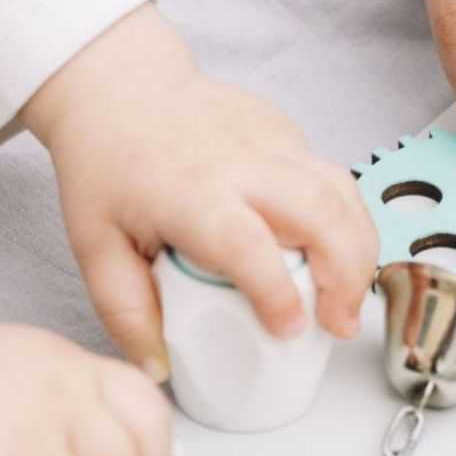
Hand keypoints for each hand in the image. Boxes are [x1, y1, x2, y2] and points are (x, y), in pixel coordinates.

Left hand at [20, 4, 377, 377]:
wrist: (119, 87)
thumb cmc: (107, 165)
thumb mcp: (96, 246)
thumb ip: (126, 313)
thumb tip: (160, 368)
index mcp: (189, 194)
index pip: (248, 244)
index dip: (277, 291)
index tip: (291, 329)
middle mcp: (240, 163)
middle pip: (320, 212)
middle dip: (346, 274)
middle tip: (339, 324)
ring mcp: (272, 141)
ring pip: (342, 192)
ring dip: (360, 249)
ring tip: (350, 297)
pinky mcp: (289, 134)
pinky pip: (334, 177)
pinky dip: (347, 219)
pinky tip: (335, 254)